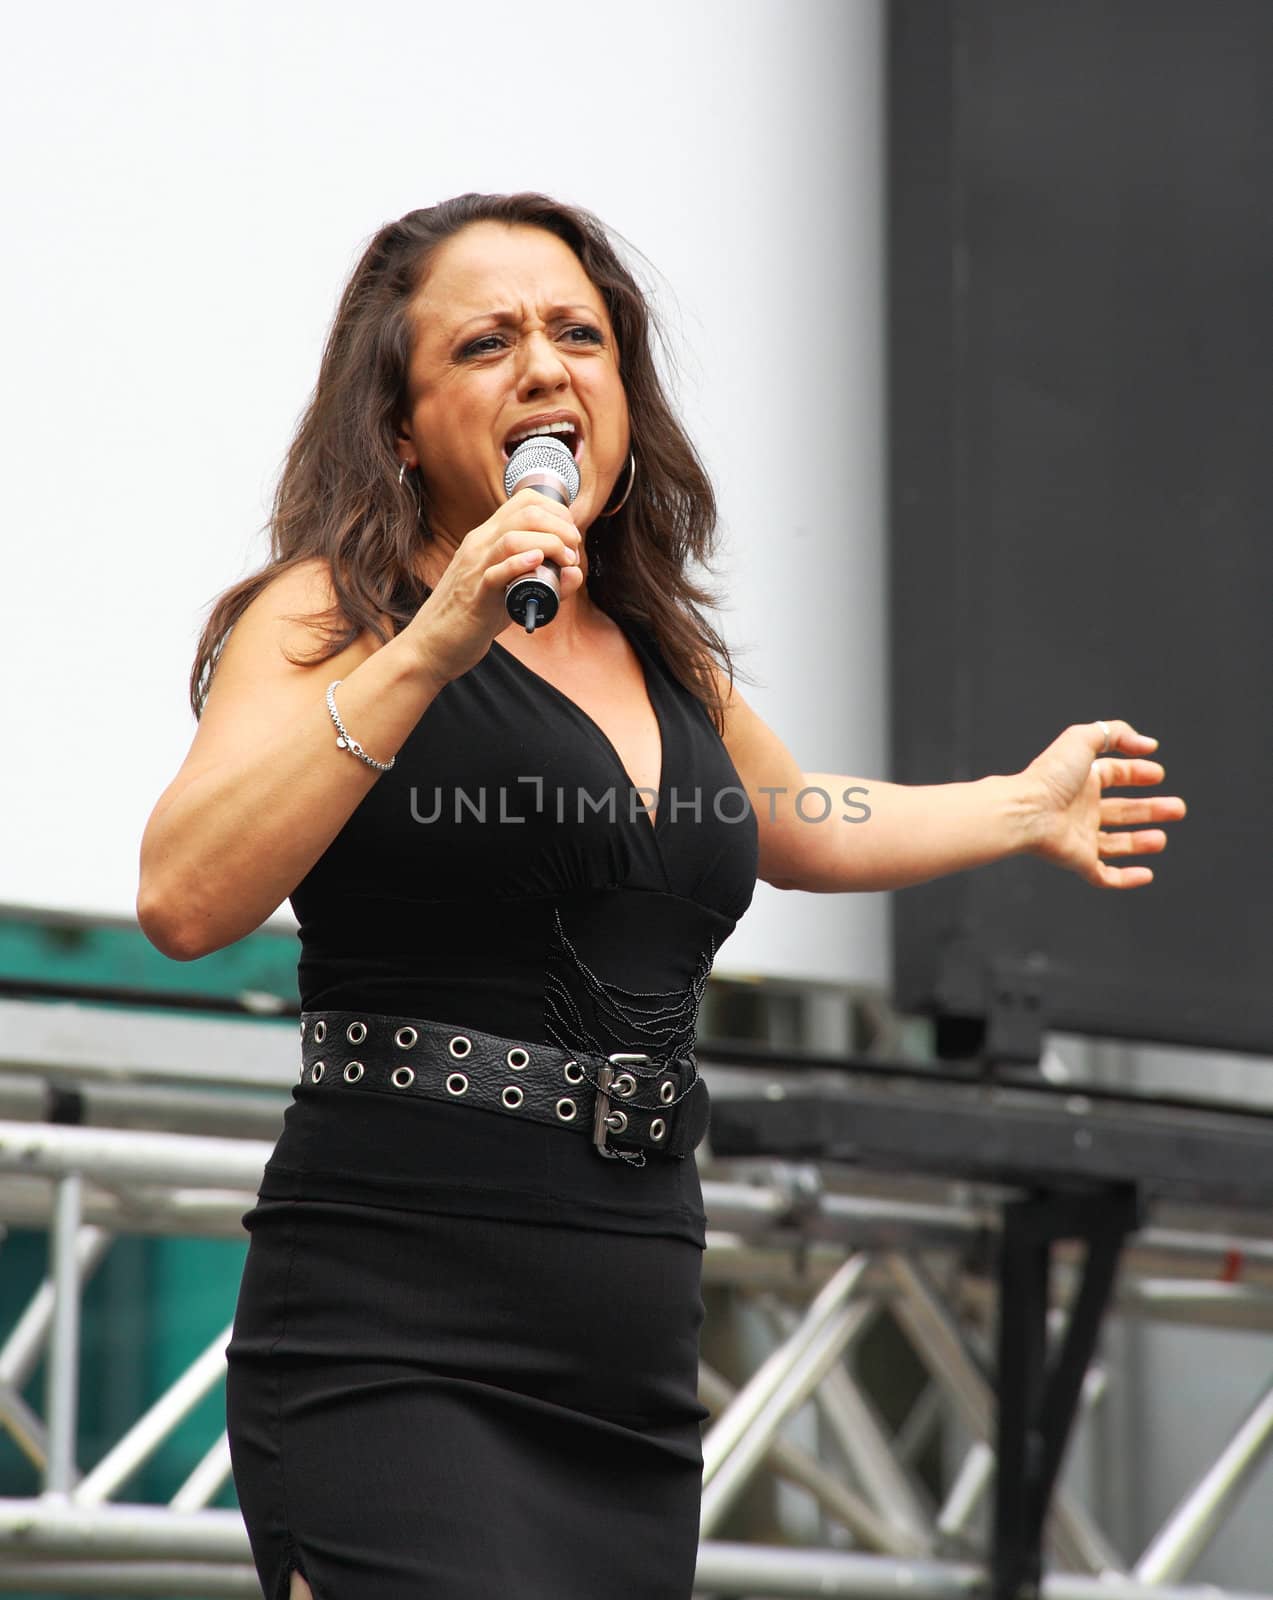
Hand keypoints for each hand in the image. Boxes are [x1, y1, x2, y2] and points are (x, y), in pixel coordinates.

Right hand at [404, 489, 584, 683]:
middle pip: (526, 513)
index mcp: (487, 537)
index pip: (525, 501)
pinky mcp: (475, 595)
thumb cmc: (473, 616)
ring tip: (565, 560)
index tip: (570, 536)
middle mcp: (480, 545)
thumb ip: (543, 580)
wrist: (433, 644)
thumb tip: (575, 571)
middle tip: (573, 550)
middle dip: (561, 526)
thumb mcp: (510, 591)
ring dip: (550, 544)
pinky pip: (496, 571)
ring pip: (513, 538)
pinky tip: (538, 563)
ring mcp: (475, 567)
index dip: (558, 512)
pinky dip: (520, 564)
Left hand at [1020, 720, 1186, 888]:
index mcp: (1081, 781)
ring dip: (1141, 842)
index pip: (1114, 775)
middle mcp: (1081, 809)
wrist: (1025, 812)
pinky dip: (1127, 878)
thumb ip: (1116, 734)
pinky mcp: (1079, 861)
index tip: (1158, 774)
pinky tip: (1146, 873)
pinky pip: (1105, 876)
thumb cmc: (1049, 777)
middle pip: (1122, 810)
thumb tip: (1148, 744)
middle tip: (1177, 808)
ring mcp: (1080, 837)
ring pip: (1116, 844)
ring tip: (1160, 839)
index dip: (1137, 773)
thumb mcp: (1082, 740)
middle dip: (1150, 810)